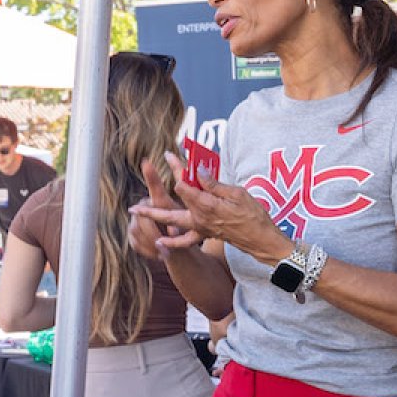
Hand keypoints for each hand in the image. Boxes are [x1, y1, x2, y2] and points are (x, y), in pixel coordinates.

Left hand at [131, 153, 291, 265]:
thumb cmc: (255, 216)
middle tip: (138, 185)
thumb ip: (215, 184)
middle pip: (170, 203)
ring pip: (171, 221)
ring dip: (152, 215)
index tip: (169, 155)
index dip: (176, 168)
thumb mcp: (238, 194)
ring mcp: (200, 228)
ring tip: (134, 211)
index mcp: (206, 205)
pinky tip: (158, 241)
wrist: (262, 241)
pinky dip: (171, 242)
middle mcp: (199, 218)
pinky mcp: (204, 234)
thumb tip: (198, 171)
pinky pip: (184, 241)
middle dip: (154, 191)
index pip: (183, 184)